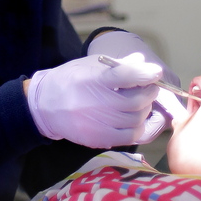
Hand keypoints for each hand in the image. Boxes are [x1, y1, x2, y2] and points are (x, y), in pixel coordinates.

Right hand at [26, 54, 161, 147]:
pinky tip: (137, 119)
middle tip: (150, 87)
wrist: (46, 105)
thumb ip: (118, 64)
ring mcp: (98, 123)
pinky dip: (140, 127)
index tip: (155, 72)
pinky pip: (131, 136)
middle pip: (136, 100)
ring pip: (137, 119)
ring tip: (141, 102)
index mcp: (94, 79)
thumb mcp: (90, 65)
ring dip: (145, 109)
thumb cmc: (71, 80)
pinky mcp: (99, 139)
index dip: (145, 74)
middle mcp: (97, 102)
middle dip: (149, 92)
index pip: (125, 75)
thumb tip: (141, 61)